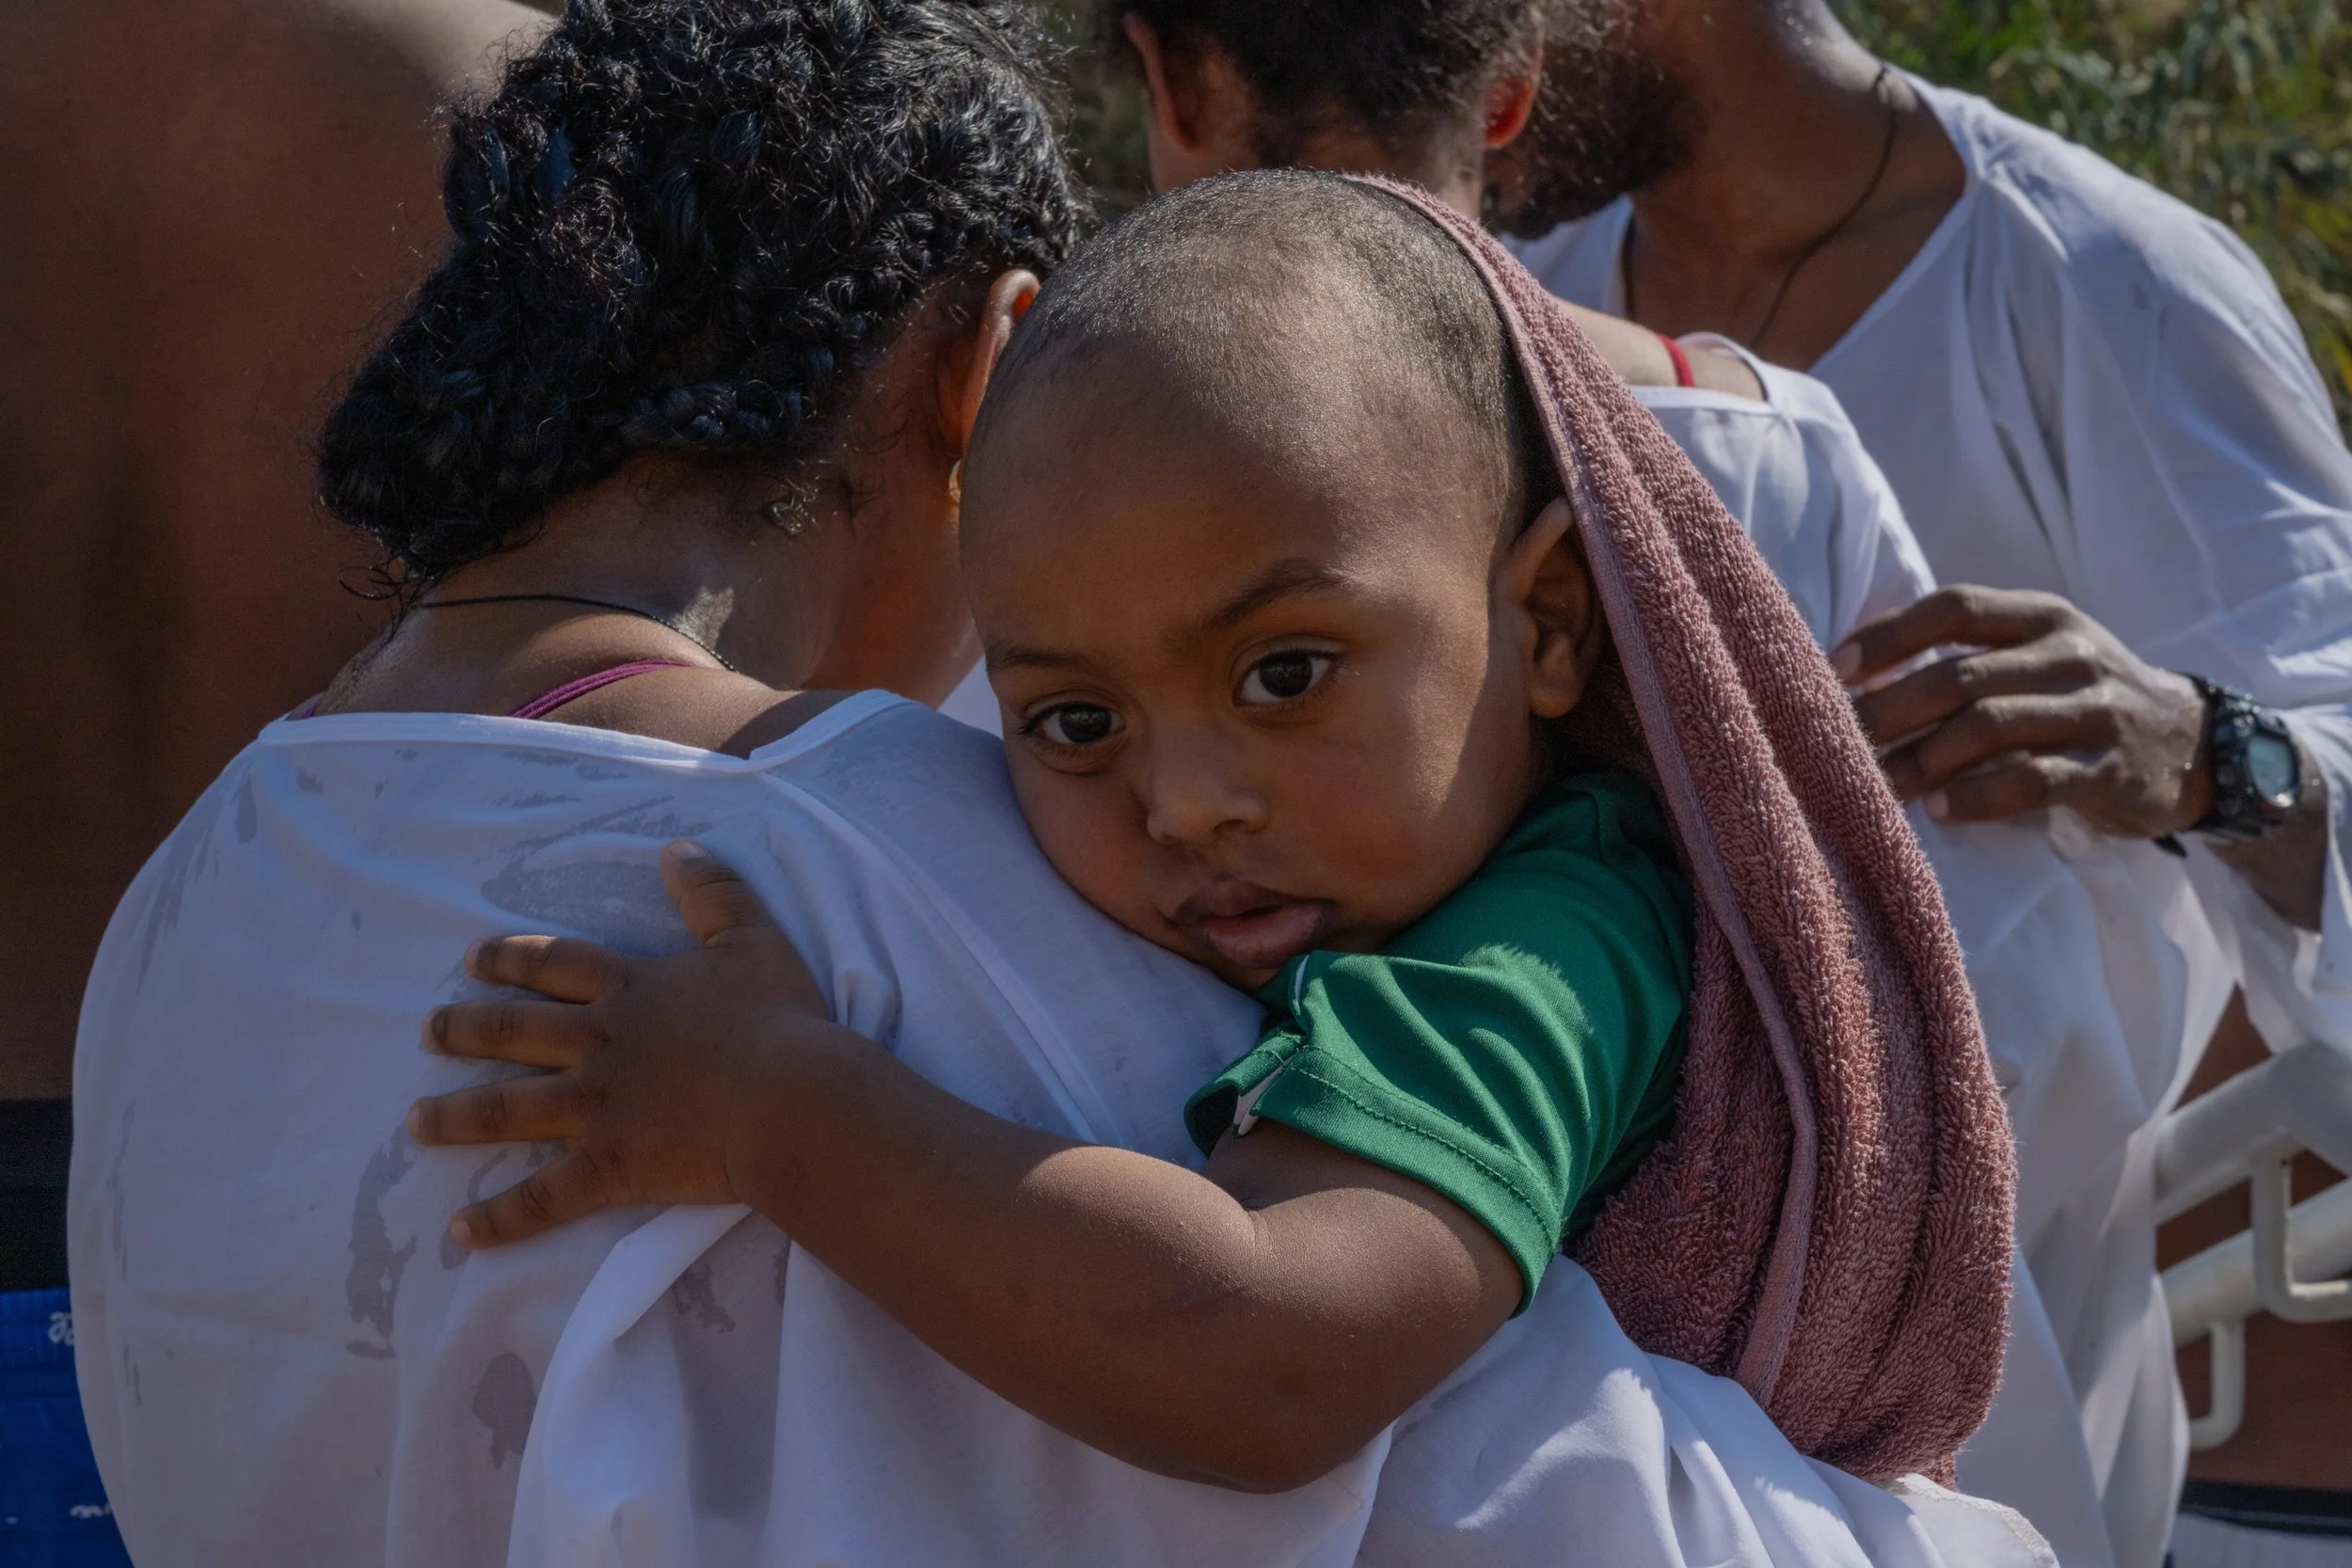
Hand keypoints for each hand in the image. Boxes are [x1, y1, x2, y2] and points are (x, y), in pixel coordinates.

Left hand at [411, 840, 850, 1247]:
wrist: (792, 1099)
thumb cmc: (781, 1020)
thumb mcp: (753, 939)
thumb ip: (713, 892)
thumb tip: (676, 846)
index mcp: (633, 991)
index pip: (558, 966)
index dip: (514, 959)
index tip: (472, 958)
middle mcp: (601, 1045)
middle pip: (516, 1033)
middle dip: (465, 1030)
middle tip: (427, 1031)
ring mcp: (598, 1108)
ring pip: (509, 1109)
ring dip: (457, 1116)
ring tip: (417, 1121)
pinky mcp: (610, 1166)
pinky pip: (543, 1197)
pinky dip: (501, 1217)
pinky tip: (461, 1230)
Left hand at [1835, 586, 2210, 835]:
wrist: (2191, 743)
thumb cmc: (2082, 697)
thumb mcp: (2039, 654)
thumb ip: (1968, 652)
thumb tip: (1856, 673)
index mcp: (2044, 617)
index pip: (1955, 607)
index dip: (1890, 635)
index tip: (1837, 668)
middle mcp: (2071, 655)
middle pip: (1961, 675)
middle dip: (1890, 709)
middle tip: (1838, 739)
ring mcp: (2096, 711)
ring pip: (1990, 727)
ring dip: (1922, 759)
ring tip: (1876, 783)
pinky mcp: (2111, 770)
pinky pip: (2034, 781)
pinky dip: (1978, 797)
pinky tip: (1940, 812)